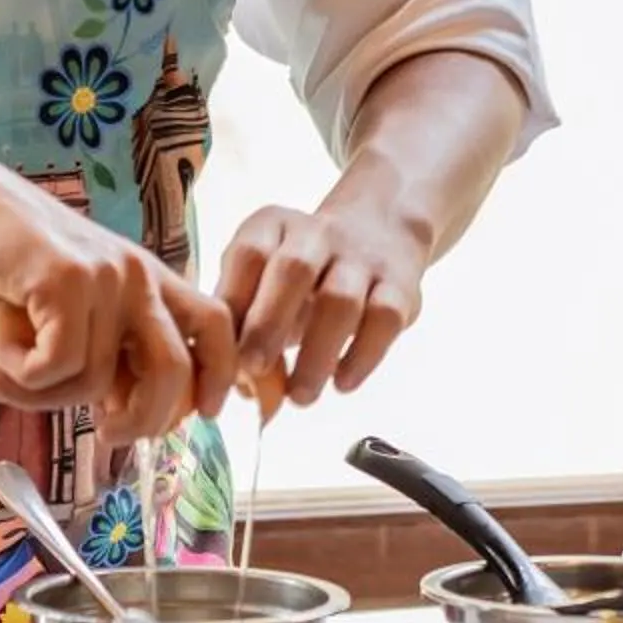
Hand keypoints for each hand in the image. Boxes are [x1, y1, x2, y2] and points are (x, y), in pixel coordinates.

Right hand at [0, 146, 236, 446]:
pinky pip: (55, 364)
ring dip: (42, 395)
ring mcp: (103, 275)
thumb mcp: (71, 310)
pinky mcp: (65, 279)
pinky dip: (19, 376)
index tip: (199, 416)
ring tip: (5, 372)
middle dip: (144, 420)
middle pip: (173, 370)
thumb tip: (123, 416)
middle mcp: (137, 275)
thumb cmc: (10, 267)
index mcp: (149, 280)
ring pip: (94, 379)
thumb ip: (104, 353)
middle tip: (105, 434)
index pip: (216, 327)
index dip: (216, 378)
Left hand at [217, 200, 427, 406]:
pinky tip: (342, 384)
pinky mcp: (400, 285)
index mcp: (274, 226)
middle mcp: (318, 233)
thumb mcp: (266, 277)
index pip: (250, 253)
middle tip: (254, 370)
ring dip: (317, 353)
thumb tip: (229, 381)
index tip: (223, 350)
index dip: (234, 302)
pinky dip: (362, 355)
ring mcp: (363, 257)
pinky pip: (385, 319)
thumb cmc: (303, 273)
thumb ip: (242, 320)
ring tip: (299, 397)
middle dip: (269, 322)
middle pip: (294, 269)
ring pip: (341, 300)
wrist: (380, 231)